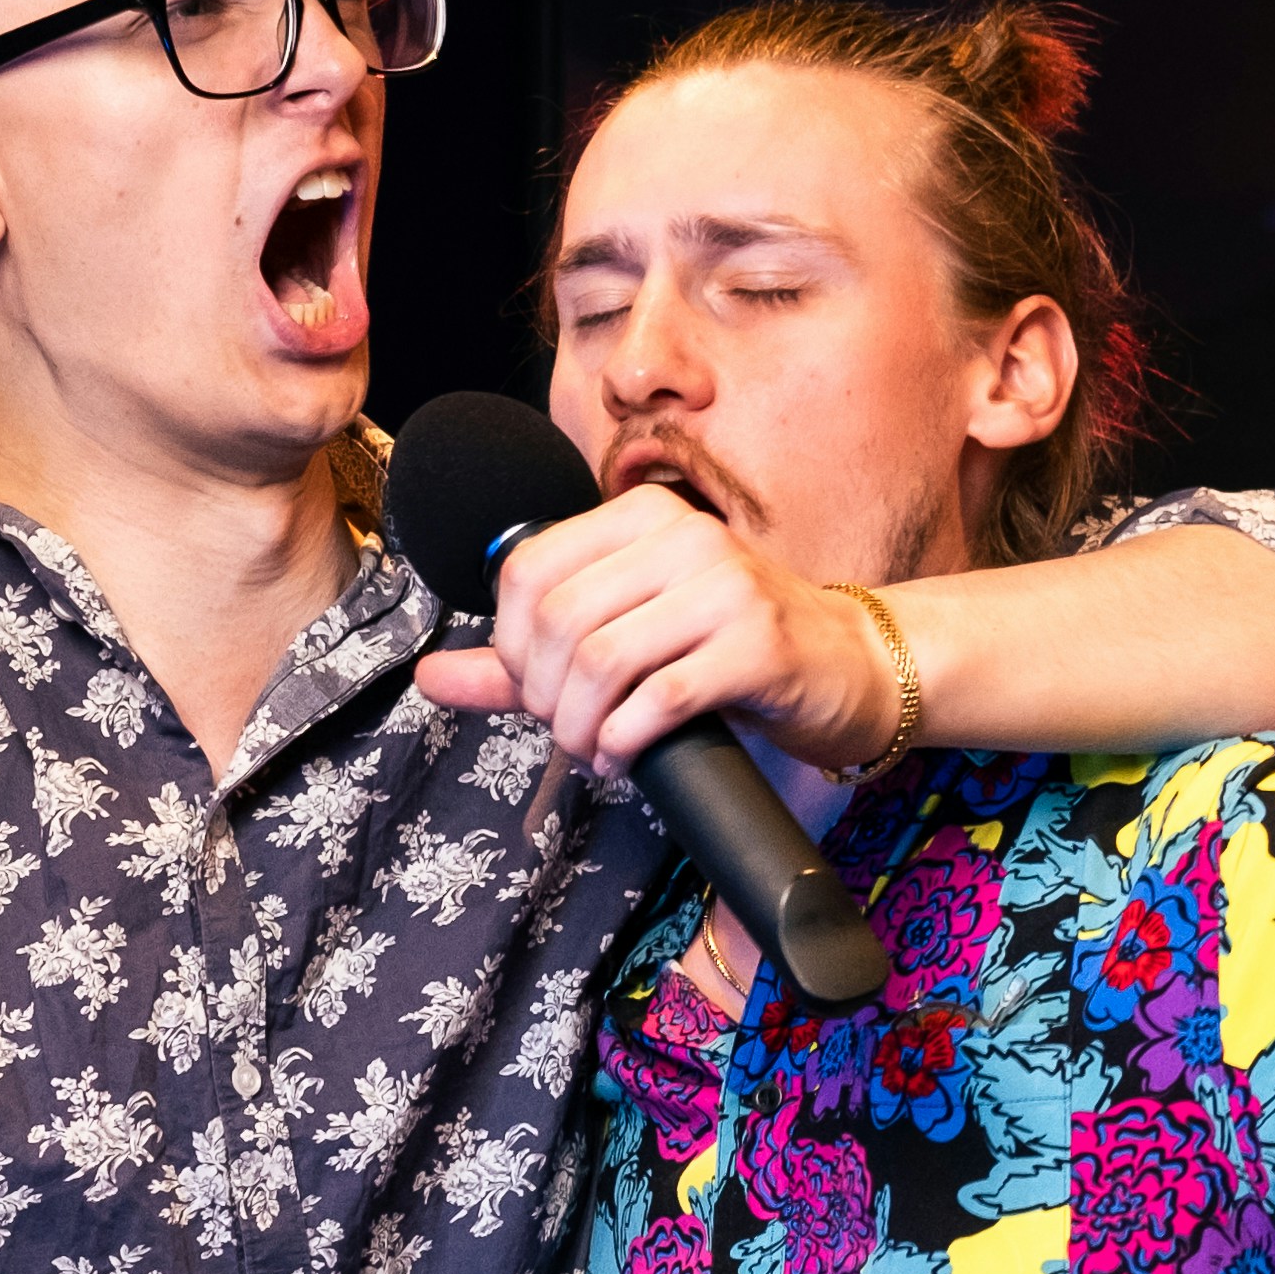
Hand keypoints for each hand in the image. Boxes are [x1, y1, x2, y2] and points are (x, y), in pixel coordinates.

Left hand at [407, 484, 893, 773]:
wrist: (848, 665)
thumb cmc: (729, 650)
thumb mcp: (625, 638)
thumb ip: (525, 658)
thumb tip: (426, 677)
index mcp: (643, 517)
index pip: (526, 573)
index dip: (509, 646)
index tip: (534, 687)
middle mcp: (684, 538)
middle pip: (558, 624)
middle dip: (544, 696)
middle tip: (568, 729)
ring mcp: (726, 587)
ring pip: (600, 663)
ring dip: (580, 727)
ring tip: (594, 749)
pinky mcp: (757, 645)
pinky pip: (656, 699)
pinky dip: (623, 741)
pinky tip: (626, 756)